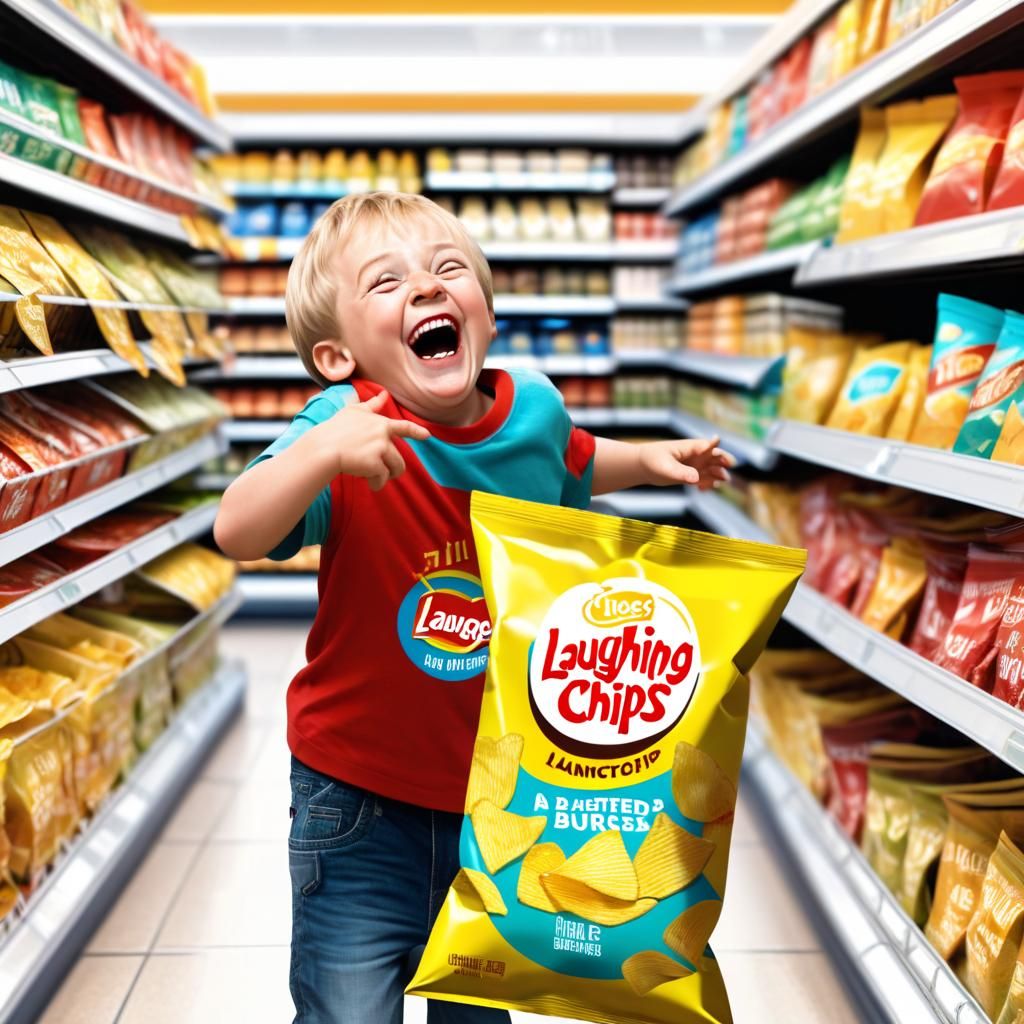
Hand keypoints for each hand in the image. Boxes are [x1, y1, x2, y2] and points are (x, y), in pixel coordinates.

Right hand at [315, 389, 429, 490]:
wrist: (322, 449)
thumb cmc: (333, 430)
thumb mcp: (352, 412)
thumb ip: (371, 405)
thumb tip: (383, 393)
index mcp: (380, 423)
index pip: (404, 427)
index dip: (417, 431)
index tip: (427, 435)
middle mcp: (383, 434)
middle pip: (399, 459)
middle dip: (391, 469)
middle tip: (374, 472)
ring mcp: (380, 448)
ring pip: (395, 469)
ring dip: (384, 477)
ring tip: (371, 478)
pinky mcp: (375, 462)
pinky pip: (381, 479)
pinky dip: (375, 484)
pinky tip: (364, 481)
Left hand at [638, 437, 734, 490]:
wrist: (642, 467)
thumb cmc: (652, 460)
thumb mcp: (665, 467)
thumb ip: (681, 472)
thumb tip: (696, 479)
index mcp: (691, 447)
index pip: (709, 446)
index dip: (717, 450)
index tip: (722, 456)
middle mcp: (697, 455)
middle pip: (716, 458)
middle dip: (723, 464)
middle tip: (724, 476)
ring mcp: (695, 465)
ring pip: (713, 470)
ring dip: (717, 477)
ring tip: (716, 485)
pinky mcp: (691, 476)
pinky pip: (705, 480)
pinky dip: (707, 484)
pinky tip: (702, 490)